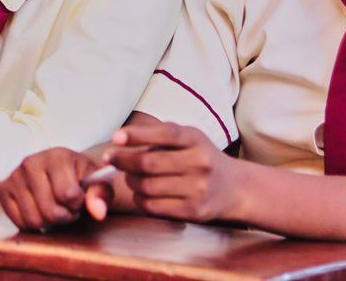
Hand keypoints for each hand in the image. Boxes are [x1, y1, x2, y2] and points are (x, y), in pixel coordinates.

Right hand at [0, 148, 111, 231]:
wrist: (61, 171)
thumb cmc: (80, 178)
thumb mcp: (97, 183)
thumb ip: (101, 194)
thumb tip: (98, 212)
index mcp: (56, 156)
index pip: (68, 195)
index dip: (78, 205)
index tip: (78, 198)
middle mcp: (31, 162)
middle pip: (50, 211)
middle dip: (64, 216)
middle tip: (67, 208)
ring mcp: (14, 175)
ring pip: (34, 220)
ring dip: (49, 222)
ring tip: (54, 209)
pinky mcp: (4, 190)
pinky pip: (19, 222)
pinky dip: (33, 225)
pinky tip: (40, 211)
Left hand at [107, 122, 240, 223]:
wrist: (234, 188)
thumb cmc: (200, 157)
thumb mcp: (188, 138)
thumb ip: (159, 135)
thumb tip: (119, 139)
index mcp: (196, 139)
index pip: (165, 134)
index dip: (137, 135)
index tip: (116, 137)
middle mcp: (199, 163)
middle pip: (149, 164)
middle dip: (123, 161)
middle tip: (111, 158)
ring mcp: (198, 189)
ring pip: (147, 187)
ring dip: (130, 181)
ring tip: (131, 176)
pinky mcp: (193, 211)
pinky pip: (153, 206)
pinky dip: (140, 199)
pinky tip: (141, 193)